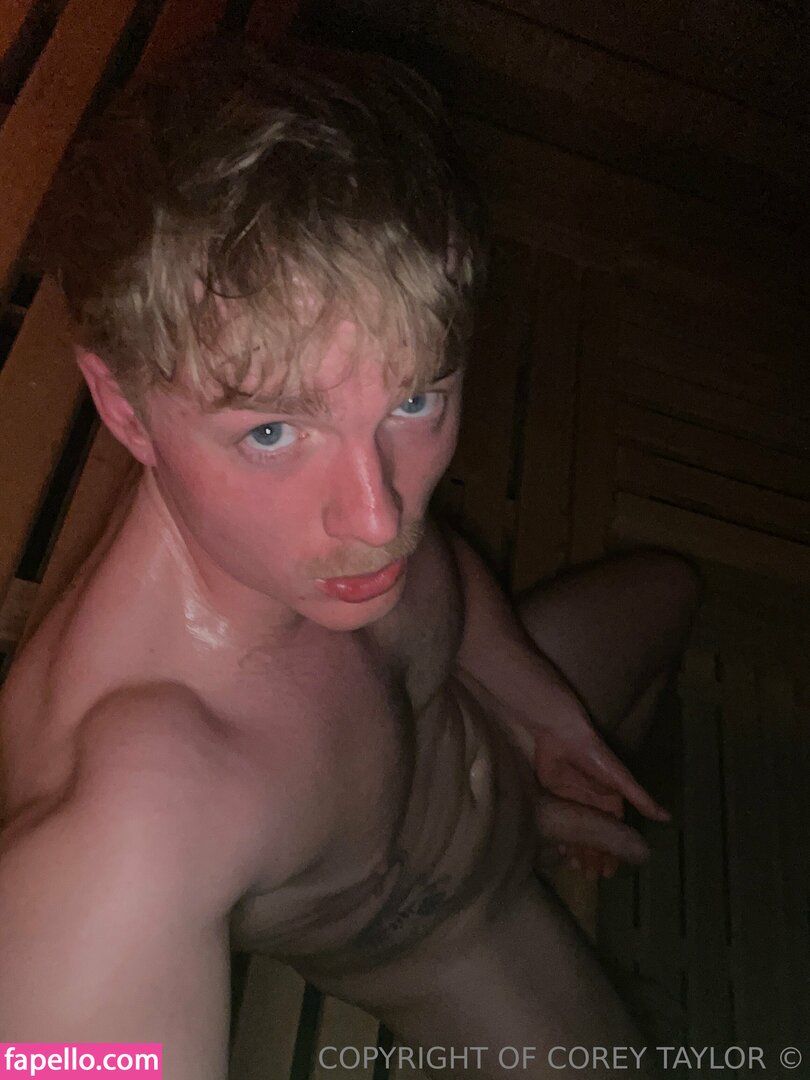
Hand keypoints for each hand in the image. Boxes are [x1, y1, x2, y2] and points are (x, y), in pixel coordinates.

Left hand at [529, 696, 669, 878]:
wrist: (561, 735)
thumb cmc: (594, 754)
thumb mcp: (620, 778)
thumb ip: (640, 798)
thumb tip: (667, 817)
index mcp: (610, 799)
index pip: (614, 832)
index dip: (613, 851)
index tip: (611, 872)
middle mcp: (593, 802)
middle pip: (595, 835)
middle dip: (595, 856)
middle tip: (592, 877)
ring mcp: (573, 799)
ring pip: (577, 831)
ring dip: (578, 850)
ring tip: (577, 870)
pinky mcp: (554, 795)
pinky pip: (560, 821)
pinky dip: (560, 836)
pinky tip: (560, 851)